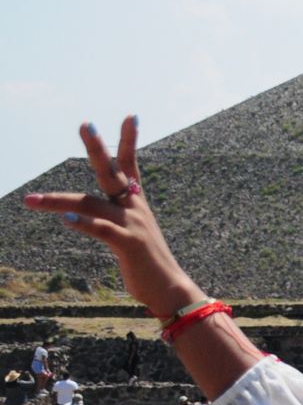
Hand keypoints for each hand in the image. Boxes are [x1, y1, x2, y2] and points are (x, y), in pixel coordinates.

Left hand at [23, 117, 201, 315]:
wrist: (169, 288)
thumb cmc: (147, 264)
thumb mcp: (131, 235)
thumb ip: (109, 220)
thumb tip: (78, 214)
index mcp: (136, 204)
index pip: (131, 165)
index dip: (129, 140)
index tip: (131, 116)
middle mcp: (135, 208)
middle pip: (111, 172)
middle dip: (97, 148)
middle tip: (85, 124)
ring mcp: (133, 224)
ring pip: (90, 204)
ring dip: (58, 200)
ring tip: (31, 200)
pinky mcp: (128, 244)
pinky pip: (101, 229)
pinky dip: (82, 223)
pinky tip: (65, 219)